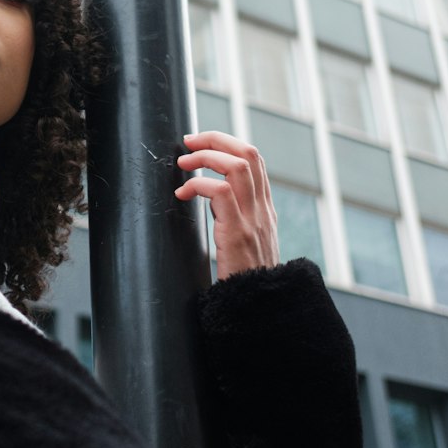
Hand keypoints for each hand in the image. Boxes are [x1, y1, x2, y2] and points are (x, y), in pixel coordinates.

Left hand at [174, 131, 279, 279]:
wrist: (258, 308)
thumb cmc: (244, 277)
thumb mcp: (246, 240)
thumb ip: (235, 215)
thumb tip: (210, 193)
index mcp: (264, 208)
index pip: (254, 160)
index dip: (226, 143)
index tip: (199, 143)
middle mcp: (263, 209)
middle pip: (248, 153)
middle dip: (215, 139)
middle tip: (188, 143)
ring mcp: (253, 220)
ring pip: (237, 166)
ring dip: (205, 157)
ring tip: (183, 165)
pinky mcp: (238, 234)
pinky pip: (220, 192)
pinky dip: (197, 184)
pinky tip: (183, 194)